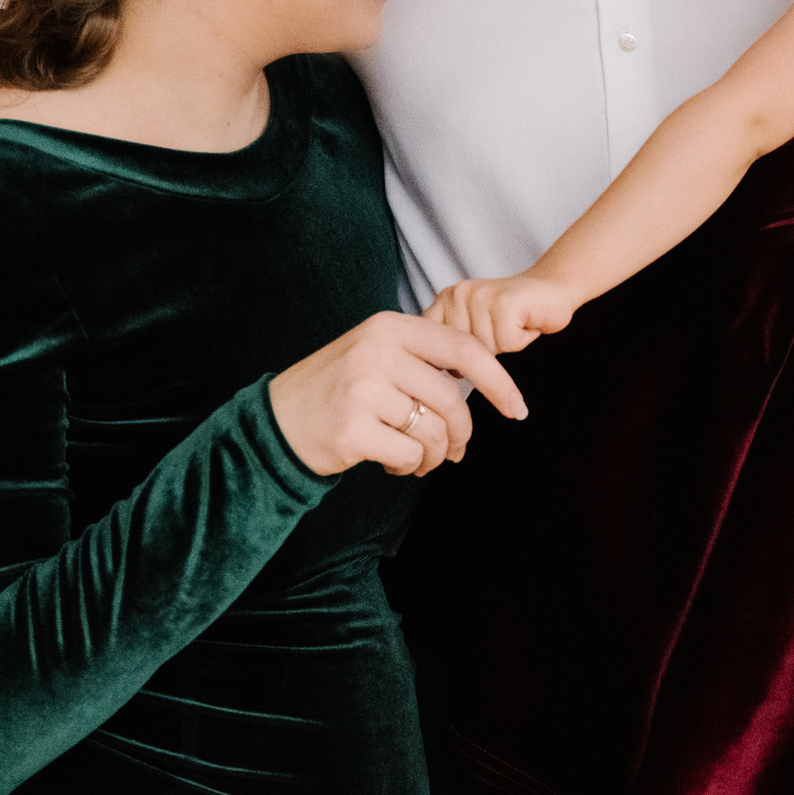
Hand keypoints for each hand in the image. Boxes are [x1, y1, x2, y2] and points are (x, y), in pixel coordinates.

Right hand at [268, 312, 527, 477]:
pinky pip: (410, 455)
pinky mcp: (353, 429)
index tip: (517, 408)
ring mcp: (363, 389)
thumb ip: (424, 361)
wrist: (276, 422)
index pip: (464, 348)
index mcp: (390, 327)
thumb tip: (487, 389)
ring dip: (433, 456)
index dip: (499, 381)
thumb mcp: (377, 356)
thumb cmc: (337, 391)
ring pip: (434, 432)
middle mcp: (377, 352)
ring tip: (415, 458)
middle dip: (461, 434)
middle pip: (452, 399)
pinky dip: (409, 467)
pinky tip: (390, 463)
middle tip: (454, 451)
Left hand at [425, 274, 579, 354]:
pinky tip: (525, 321)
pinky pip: (507, 343)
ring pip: (486, 350)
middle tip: (502, 328)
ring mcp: (479, 296)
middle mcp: (457, 294)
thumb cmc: (513, 315)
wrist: (550, 290)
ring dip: (506, 344)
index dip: (464, 355)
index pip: (439, 347)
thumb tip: (448, 374)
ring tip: (514, 324)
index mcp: (444, 300)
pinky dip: (522, 339)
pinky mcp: (504, 302)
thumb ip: (454, 343)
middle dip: (488, 350)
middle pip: (463, 353)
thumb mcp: (474, 327)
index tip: (482, 337)